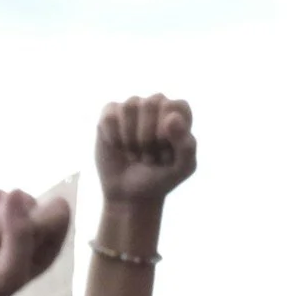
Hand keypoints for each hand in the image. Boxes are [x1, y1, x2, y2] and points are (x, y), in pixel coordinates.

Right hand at [95, 95, 196, 209]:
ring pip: (129, 106)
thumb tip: (172, 117)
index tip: (167, 154)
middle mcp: (156, 104)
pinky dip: (115, 138)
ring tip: (135, 153)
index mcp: (178, 112)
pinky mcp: (110, 115)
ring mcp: (132, 107)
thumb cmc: (161, 178)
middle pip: (151, 103)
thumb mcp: (183, 168)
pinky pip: (110, 117)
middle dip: (148, 136)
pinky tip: (119, 147)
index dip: (168, 133)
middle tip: (149, 156)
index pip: (174, 106)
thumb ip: (186, 145)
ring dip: (131, 138)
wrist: (131, 193)